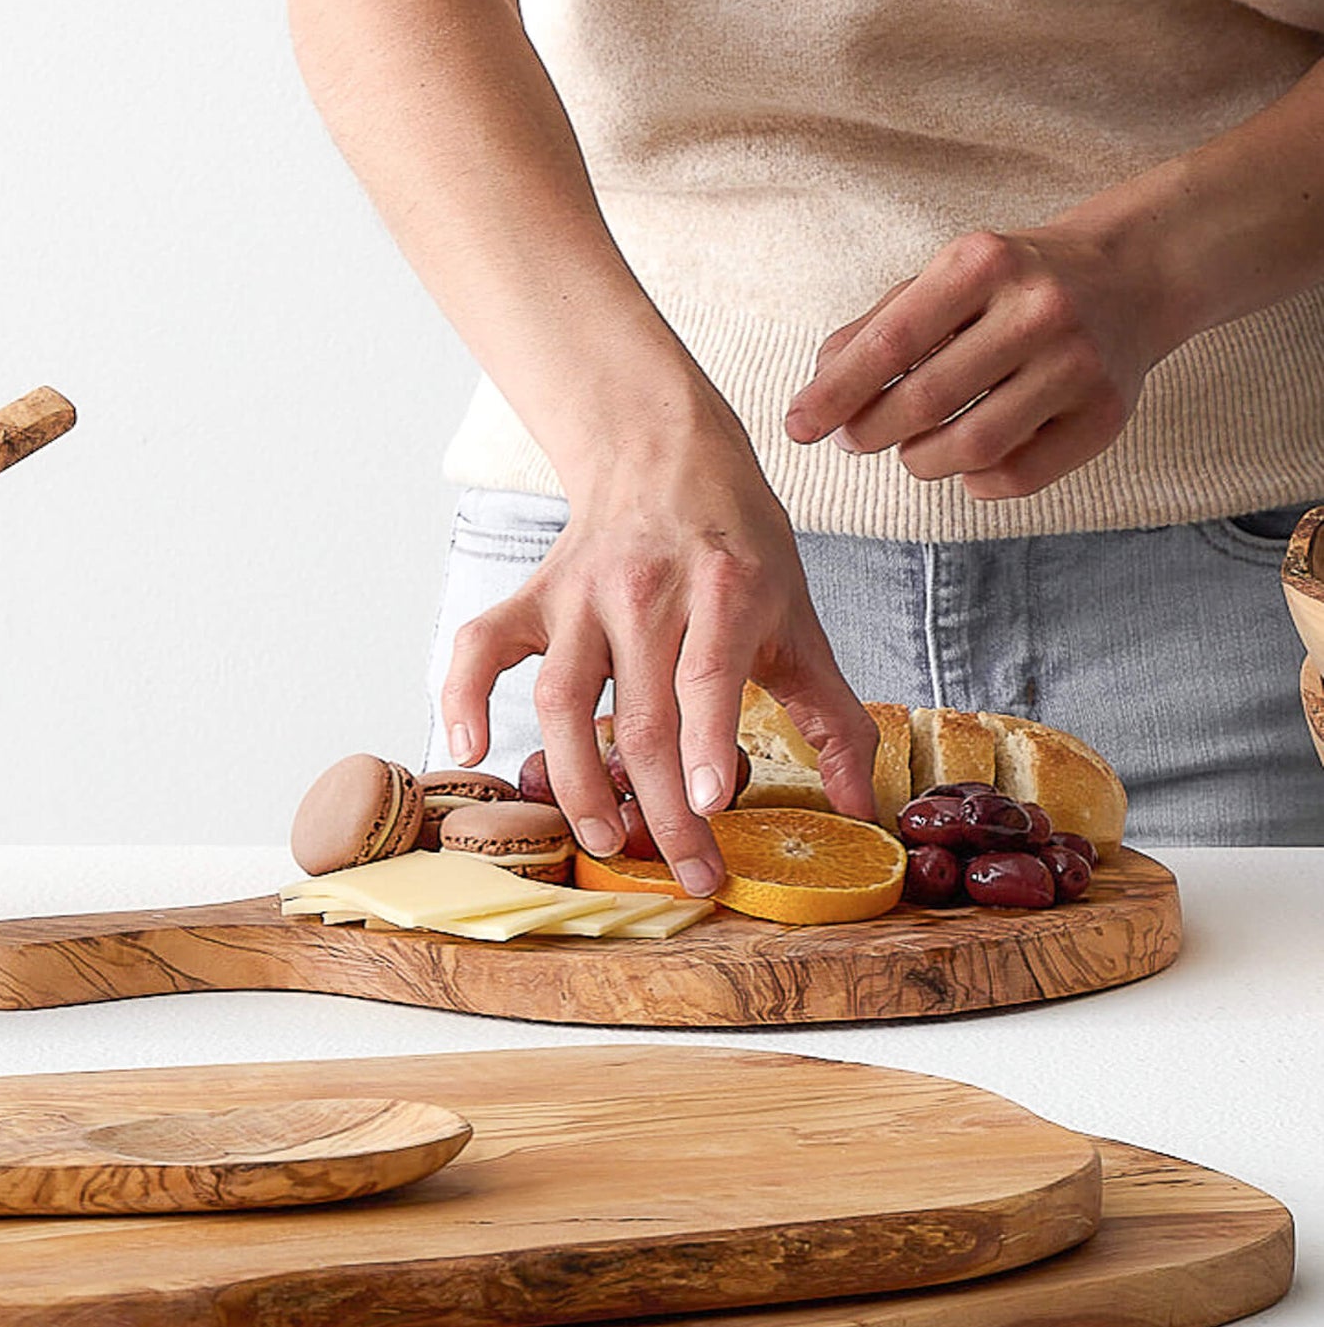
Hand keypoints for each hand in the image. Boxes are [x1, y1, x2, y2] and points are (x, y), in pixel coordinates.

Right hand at [440, 440, 878, 895]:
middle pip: (641, 714)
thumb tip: (862, 809)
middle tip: (689, 872)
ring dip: (577, 780)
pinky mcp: (533, 596)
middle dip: (662, 807)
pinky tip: (471, 747)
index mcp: (724, 589)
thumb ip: (834, 717)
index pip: (706, 673)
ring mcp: (581, 595)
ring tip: (603, 839)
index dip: (704, 741)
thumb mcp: (800, 618)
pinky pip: (482, 646)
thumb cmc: (738, 547)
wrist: (666, 454)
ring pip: (561, 699)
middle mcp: (646, 591)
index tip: (709, 804)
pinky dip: (463, 692)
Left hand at [784, 225, 1189, 498]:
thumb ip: (877, 328)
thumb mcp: (946, 280)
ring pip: (969, 449)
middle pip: (924, 402)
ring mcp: (1078, 364)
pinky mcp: (1105, 416)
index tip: (798, 427)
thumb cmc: (1014, 284)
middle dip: (870, 431)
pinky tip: (967, 461)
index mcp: (984, 263)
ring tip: (912, 448)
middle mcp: (1037, 310)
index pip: (891, 342)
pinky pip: (1016, 478)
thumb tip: (818, 390)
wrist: (1132, 276)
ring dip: (920, 461)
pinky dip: (975, 481)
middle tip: (853, 439)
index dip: (835, 393)